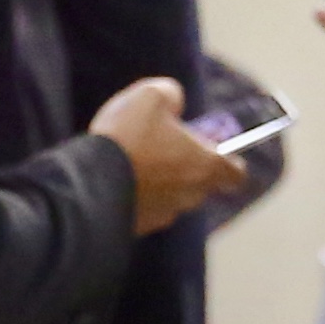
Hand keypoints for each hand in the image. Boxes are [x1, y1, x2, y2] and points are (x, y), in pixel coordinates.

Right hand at [86, 78, 240, 233]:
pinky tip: (118, 179)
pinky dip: (139, 196)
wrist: (89, 182)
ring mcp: (164, 215)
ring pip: (172, 197)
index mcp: (204, 165)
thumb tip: (174, 102)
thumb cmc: (128, 137)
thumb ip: (171, 94)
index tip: (219, 152)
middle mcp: (190, 195)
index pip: (235, 174)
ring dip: (161, 182)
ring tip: (135, 161)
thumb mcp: (151, 95)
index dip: (230, 162)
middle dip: (187, 167)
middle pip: (201, 184)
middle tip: (164, 147)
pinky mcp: (139, 228)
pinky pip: (146, 209)